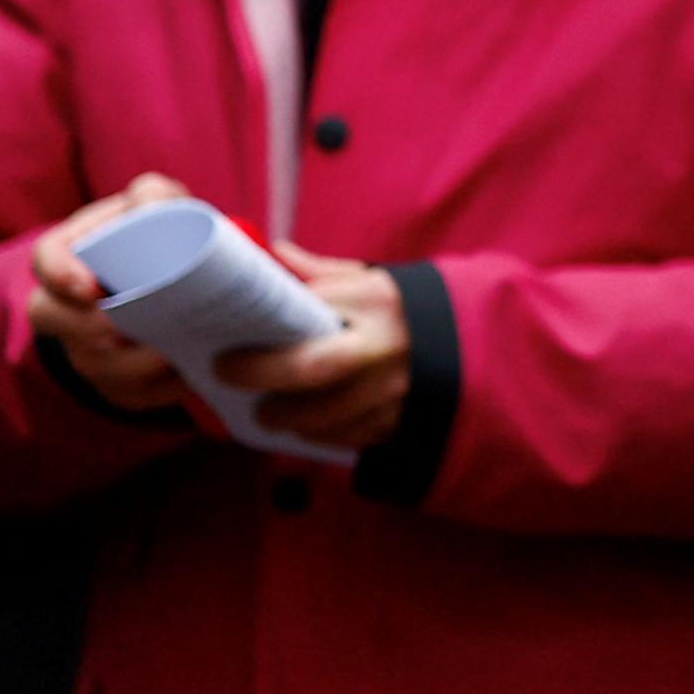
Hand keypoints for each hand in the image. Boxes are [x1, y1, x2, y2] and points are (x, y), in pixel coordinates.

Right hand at [26, 173, 194, 415]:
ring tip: (166, 354)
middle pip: (49, 317)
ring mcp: (86, 343)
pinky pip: (125, 393)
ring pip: (89, 362)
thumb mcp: (159, 205)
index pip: (46, 259)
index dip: (60, 274)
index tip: (88, 288)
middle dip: (82, 327)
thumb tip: (152, 203)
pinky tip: (184, 376)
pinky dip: (156, 388)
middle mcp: (68, 301)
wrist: (183, 276)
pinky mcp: (115, 378)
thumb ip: (155, 196)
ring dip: (126, 363)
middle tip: (120, 328)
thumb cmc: (163, 232)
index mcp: (73, 251)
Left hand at [215, 245, 406, 453]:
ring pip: (323, 416)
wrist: (469, 343)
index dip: (266, 337)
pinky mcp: (397, 422)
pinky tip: (305, 424)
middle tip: (230, 377)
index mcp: (375, 302)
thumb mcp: (368, 282)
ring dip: (286, 417)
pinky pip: (344, 438)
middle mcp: (384, 347)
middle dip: (263, 377)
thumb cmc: (402, 310)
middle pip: (312, 370)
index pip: (309, 314)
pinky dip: (317, 435)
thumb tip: (269, 255)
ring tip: (266, 410)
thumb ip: (319, 274)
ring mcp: (393, 390)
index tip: (225, 350)